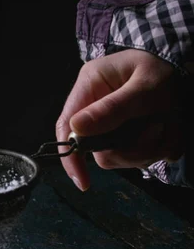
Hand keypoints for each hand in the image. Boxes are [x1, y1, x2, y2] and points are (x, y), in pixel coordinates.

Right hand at [55, 49, 184, 190]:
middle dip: (132, 148)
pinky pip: (140, 157)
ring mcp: (110, 126)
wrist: (185, 67)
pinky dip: (160, 147)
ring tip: (168, 123)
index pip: (66, 127)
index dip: (71, 155)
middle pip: (99, 150)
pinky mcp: (127, 136)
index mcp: (89, 88)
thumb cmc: (162, 67)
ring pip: (121, 157)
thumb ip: (113, 108)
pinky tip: (169, 128)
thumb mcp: (144, 86)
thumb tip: (76, 128)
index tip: (83, 181)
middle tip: (158, 129)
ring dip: (151, 147)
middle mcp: (94, 110)